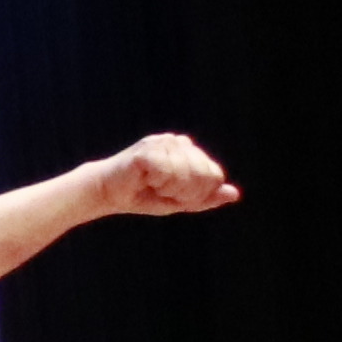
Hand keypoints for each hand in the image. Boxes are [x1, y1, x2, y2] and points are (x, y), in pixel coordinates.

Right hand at [104, 133, 237, 216]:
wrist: (106, 193)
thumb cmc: (142, 195)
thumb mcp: (180, 201)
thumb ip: (206, 197)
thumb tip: (234, 194)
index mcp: (189, 150)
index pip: (214, 175)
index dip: (197, 194)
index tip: (174, 195)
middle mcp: (179, 141)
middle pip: (204, 174)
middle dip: (185, 193)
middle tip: (162, 191)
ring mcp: (164, 142)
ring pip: (187, 175)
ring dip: (169, 189)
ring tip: (152, 185)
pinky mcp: (149, 149)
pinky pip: (169, 174)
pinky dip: (158, 185)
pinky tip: (144, 180)